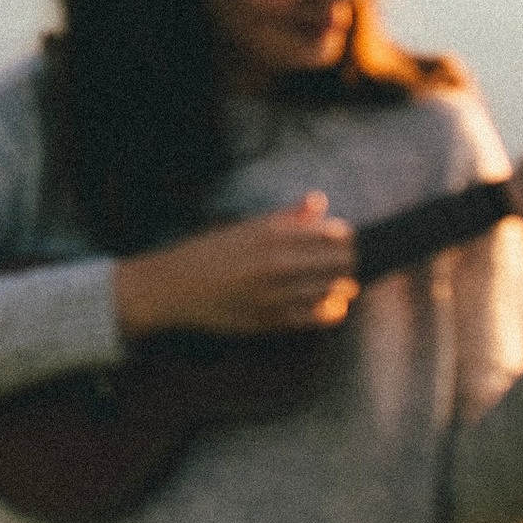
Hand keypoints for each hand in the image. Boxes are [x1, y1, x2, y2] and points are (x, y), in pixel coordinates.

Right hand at [113, 192, 356, 338]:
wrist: (174, 287)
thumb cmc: (210, 252)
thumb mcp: (245, 227)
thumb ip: (286, 216)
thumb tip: (319, 201)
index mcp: (271, 234)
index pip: (334, 235)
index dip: (345, 238)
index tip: (341, 241)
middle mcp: (276, 263)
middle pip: (341, 263)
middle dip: (347, 262)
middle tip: (344, 264)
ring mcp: (274, 294)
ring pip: (334, 290)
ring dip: (341, 286)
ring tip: (337, 284)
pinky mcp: (270, 321)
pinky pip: (317, 316)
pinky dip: (330, 310)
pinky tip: (329, 304)